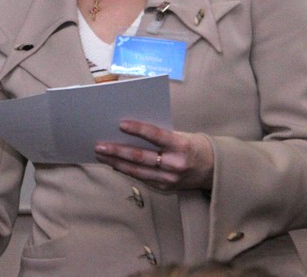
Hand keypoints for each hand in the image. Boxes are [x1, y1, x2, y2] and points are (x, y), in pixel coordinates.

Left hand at [94, 120, 213, 191]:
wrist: (213, 169)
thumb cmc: (191, 145)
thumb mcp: (180, 135)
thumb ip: (159, 134)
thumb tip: (128, 130)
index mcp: (181, 145)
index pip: (156, 135)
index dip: (138, 129)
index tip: (120, 124)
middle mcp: (176, 164)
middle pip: (141, 157)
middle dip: (117, 151)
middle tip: (99, 145)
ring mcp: (170, 179)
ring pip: (138, 171)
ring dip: (116, 163)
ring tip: (101, 155)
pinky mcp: (166, 189)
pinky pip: (142, 179)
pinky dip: (126, 171)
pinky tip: (114, 164)